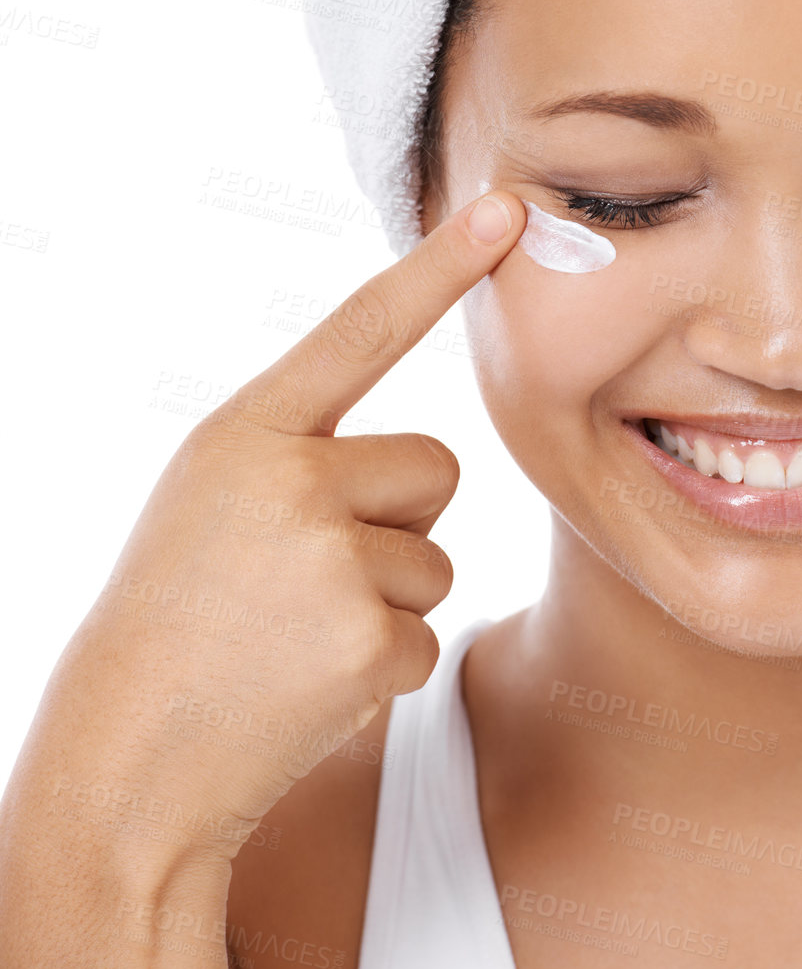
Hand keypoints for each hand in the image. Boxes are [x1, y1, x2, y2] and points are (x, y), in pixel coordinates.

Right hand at [72, 189, 525, 859]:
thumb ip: (303, 456)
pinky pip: (428, 633)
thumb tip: (429, 464)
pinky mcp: (366, 640)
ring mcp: (330, 559)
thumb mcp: (213, 502)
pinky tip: (306, 684)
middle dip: (398, 519)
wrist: (127, 760)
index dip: (441, 266)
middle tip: (302, 578)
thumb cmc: (175, 621)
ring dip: (386, 601)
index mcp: (245, 432)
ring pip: (436, 556)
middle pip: (435, 466)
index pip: (361, 329)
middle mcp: (291, 479)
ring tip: (290, 636)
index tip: (508, 208)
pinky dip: (382, 668)